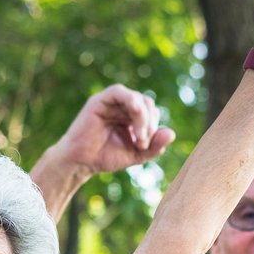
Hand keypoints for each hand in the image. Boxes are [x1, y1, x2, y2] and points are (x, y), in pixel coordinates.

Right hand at [43, 86, 176, 179]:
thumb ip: (154, 146)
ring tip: (138, 137)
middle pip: (147, 103)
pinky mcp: (100, 100)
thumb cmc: (105, 157)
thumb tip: (172, 133)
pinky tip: (136, 113)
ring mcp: (112, 102)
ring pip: (137, 98)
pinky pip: (119, 92)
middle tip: (142, 143)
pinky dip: (131, 101)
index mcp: (131, 116)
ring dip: (143, 117)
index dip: (154, 127)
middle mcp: (122, 106)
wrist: (81, 162)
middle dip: (150, 124)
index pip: (152, 112)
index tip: (145, 146)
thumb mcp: (136, 154)